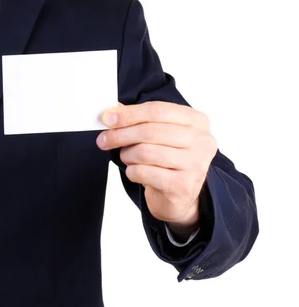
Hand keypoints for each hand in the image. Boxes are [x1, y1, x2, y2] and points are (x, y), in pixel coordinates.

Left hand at [96, 101, 216, 227]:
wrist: (180, 196)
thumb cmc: (167, 159)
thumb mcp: (158, 133)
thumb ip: (138, 118)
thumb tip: (111, 111)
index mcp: (196, 121)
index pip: (157, 110)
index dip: (128, 114)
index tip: (107, 118)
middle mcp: (201, 140)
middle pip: (149, 131)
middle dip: (121, 135)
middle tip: (104, 139)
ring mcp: (195, 164)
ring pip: (145, 152)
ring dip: (127, 154)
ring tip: (126, 157)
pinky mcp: (183, 185)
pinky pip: (144, 172)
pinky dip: (132, 171)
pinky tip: (135, 172)